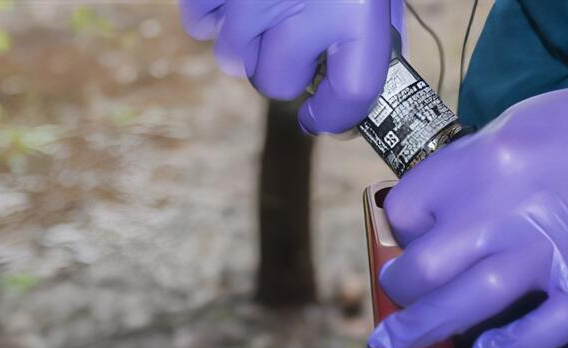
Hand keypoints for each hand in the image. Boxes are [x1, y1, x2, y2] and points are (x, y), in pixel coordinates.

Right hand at [178, 0, 394, 133]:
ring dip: (245, 47)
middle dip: (285, 73)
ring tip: (262, 15)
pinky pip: (198, 24)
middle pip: (279, 84)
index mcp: (358, 7)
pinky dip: (208, 20)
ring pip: (233, 60)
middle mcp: (308, 2)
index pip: (350, 95)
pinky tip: (228, 5)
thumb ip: (369, 39)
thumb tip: (349, 110)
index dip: (336, 116)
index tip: (323, 116)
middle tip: (292, 46)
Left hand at [368, 67, 567, 347]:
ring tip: (398, 343)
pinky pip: (543, 330)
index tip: (415, 240)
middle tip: (401, 296)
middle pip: (425, 267)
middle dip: (400, 289)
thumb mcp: (519, 125)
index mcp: (485, 160)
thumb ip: (474, 168)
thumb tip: (438, 211)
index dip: (403, 230)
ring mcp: (550, 251)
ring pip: (467, 303)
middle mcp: (507, 208)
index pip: (410, 210)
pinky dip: (510, 347)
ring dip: (425, 329)